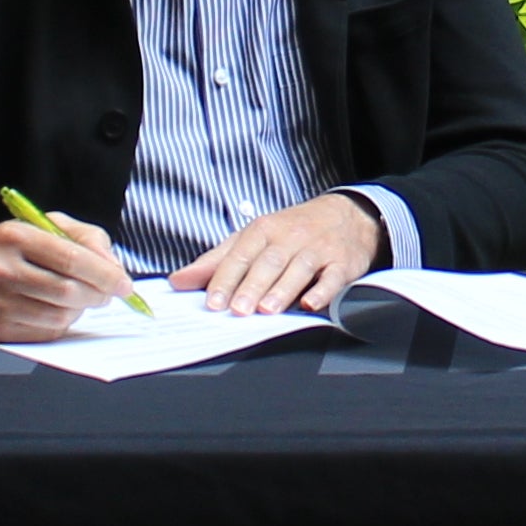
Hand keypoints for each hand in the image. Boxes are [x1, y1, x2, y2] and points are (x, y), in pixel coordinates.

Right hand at [0, 218, 134, 342]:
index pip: (71, 258)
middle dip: (98, 295)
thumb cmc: (5, 248)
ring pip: (59, 316)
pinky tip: (57, 310)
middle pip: (68, 292)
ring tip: (81, 298)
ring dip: (80, 310)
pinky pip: (44, 333)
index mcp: (13, 237)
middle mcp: (0, 270)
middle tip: (109, 294)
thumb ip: (84, 238)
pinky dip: (61, 324)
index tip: (124, 283)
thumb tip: (114, 268)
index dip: (105, 274)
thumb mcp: (40, 226)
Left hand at [183, 190, 388, 315]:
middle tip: (238, 310)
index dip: (225, 279)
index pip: (240, 255)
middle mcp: (290, 237)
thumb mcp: (252, 238)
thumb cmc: (292, 231)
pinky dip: (323, 290)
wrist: (346, 216)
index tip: (212, 301)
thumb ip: (216, 261)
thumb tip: (179, 280)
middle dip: (252, 286)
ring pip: (298, 268)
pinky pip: (333, 276)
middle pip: (268, 262)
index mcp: (263, 229)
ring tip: (267, 310)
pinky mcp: (342, 262)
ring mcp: (318, 249)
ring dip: (282, 290)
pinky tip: (311, 303)